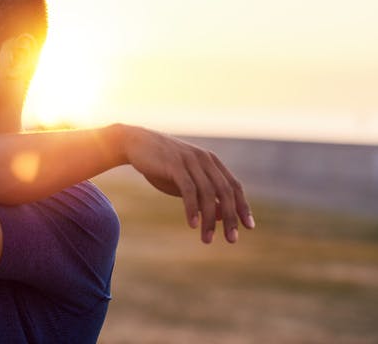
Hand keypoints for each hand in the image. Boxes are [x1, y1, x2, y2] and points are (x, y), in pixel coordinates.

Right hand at [121, 125, 254, 243]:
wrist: (135, 143)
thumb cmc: (162, 165)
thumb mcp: (186, 182)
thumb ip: (204, 196)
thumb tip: (223, 216)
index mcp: (211, 162)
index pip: (234, 186)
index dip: (242, 206)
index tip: (249, 227)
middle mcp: (205, 160)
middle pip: (225, 192)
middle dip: (231, 217)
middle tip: (232, 240)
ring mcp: (190, 161)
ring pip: (208, 193)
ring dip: (210, 219)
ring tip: (207, 239)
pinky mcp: (175, 165)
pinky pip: (188, 190)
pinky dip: (192, 208)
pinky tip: (193, 224)